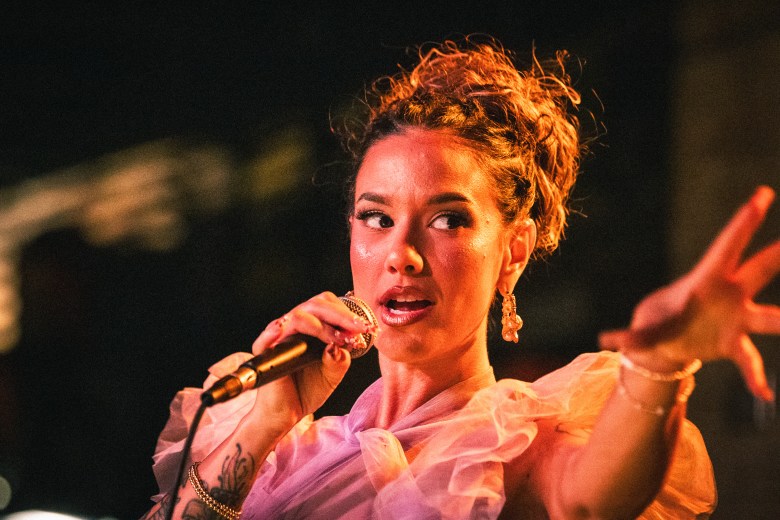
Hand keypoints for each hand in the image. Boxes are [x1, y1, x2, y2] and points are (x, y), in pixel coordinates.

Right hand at [248, 292, 372, 426]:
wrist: (287, 414)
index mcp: (311, 328)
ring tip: (337, 339)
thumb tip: (338, 345)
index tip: (364, 327)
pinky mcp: (265, 355)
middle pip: (315, 306)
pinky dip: (271, 332)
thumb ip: (340, 358)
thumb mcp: (333, 374)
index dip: (347, 313)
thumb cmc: (307, 390)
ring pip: (297, 317)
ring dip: (321, 326)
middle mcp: (295, 328)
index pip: (327, 306)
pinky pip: (264, 340)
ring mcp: (279, 339)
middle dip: (340, 315)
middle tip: (358, 327)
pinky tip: (280, 328)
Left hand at [600, 186, 779, 400]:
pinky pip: (751, 361)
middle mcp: (729, 295)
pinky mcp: (736, 343)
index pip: (728, 245)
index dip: (745, 221)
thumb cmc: (657, 321)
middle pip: (759, 271)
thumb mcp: (644, 330)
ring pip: (769, 317)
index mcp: (705, 280)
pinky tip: (764, 395)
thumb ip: (632, 337)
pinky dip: (755, 378)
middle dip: (778, 255)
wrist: (664, 343)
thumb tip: (606, 340)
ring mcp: (737, 319)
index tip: (762, 195)